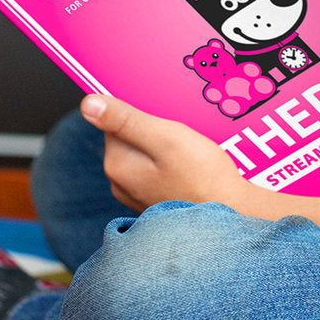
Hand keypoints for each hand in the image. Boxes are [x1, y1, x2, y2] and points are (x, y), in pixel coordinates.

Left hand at [80, 95, 247, 211]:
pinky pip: (157, 172)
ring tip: (192, 151)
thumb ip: (126, 120)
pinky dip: (172, 165)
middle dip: (156, 130)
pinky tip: (192, 167)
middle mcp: (120, 183)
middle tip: (184, 135)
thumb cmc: (202, 176)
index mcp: (117, 165)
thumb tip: (88, 104)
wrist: (232, 216)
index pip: (116, 122)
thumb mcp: (166, 138)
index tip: (167, 118)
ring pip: (146, 155)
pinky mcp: (154, 202)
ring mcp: (137, 196)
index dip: (144, 113)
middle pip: (131, 138)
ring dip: (166, 147)